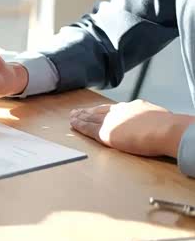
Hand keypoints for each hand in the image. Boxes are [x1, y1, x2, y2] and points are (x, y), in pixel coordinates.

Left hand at [69, 100, 194, 156]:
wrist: (165, 130)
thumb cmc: (167, 127)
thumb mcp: (157, 118)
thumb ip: (148, 120)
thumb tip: (151, 125)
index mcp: (133, 107)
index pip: (113, 108)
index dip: (102, 109)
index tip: (95, 109)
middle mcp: (119, 112)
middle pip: (99, 111)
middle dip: (88, 111)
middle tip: (77, 111)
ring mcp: (111, 121)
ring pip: (91, 118)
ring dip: (80, 117)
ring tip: (72, 117)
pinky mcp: (105, 133)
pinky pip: (88, 129)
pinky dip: (80, 126)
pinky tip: (73, 124)